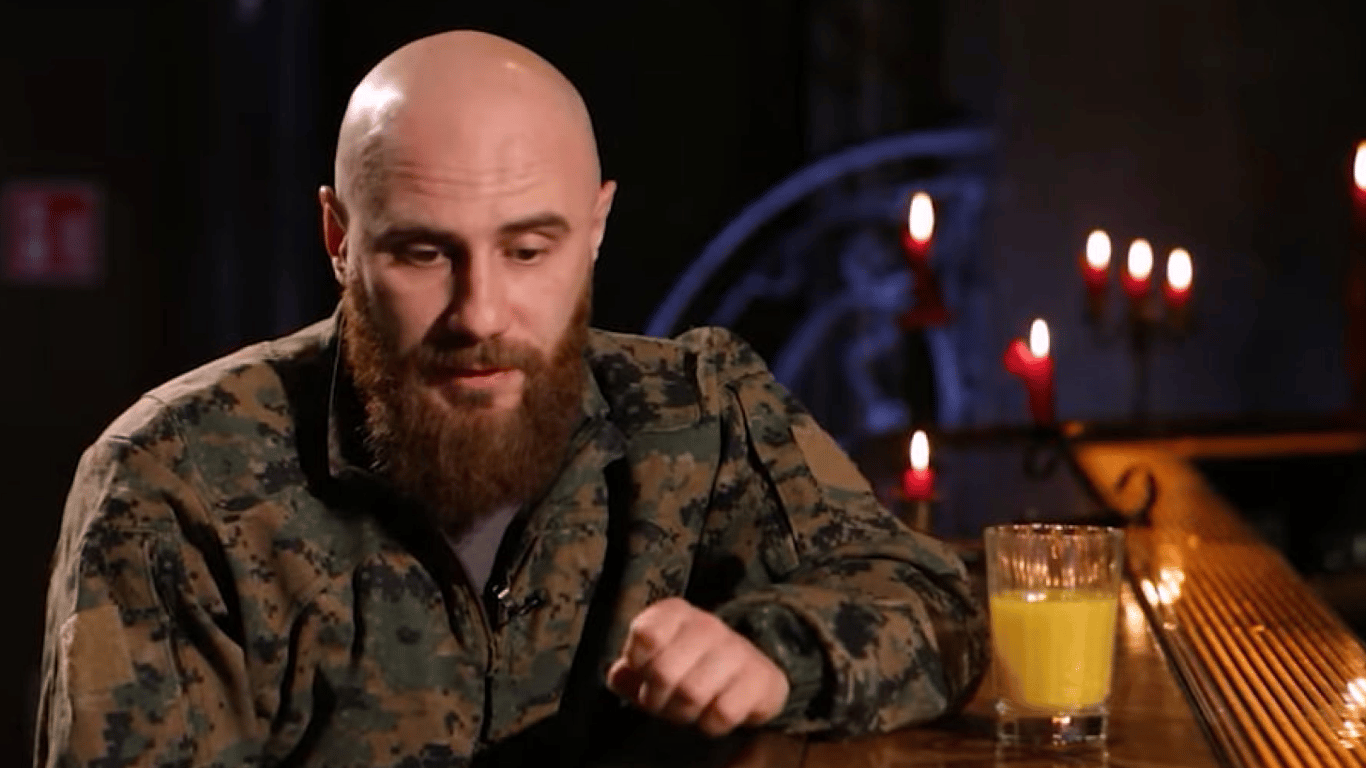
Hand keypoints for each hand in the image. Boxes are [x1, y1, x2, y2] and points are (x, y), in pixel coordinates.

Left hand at [606, 598, 789, 736]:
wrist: (747, 673)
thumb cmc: (689, 667)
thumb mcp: (654, 662)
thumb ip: (629, 669)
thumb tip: (619, 675)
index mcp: (675, 613)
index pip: (646, 634)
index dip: (637, 663)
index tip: (643, 673)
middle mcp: (707, 625)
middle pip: (664, 672)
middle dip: (657, 699)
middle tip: (663, 702)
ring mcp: (737, 649)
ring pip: (692, 694)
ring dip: (682, 713)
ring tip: (686, 710)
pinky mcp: (761, 678)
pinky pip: (722, 713)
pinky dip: (710, 724)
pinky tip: (712, 713)